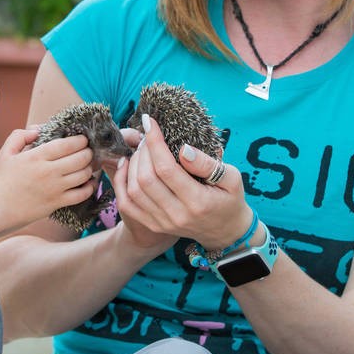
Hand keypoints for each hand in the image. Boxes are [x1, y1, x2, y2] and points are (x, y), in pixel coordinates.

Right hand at [0, 128, 95, 225]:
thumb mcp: (6, 152)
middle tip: (88, 150)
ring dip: (90, 167)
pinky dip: (90, 187)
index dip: (79, 140)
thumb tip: (38, 129)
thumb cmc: (5, 178)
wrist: (1, 207)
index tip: (83, 139)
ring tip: (89, 164)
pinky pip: (81, 194)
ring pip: (83, 175)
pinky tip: (89, 182)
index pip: (66, 145)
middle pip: (79, 158)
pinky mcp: (58, 202)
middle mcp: (48, 172)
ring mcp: (55, 188)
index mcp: (36, 157)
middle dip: (88, 152)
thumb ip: (20, 135)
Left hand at [117, 114, 253, 249]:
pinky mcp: (153, 225)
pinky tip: (126, 165)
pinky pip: (127, 204)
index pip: (166, 169)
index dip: (154, 142)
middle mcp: (176, 215)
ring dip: (132, 163)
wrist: (224, 231)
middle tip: (147, 136)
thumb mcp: (231, 178)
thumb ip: (207, 164)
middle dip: (142, 151)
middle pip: (145, 179)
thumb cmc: (229, 199)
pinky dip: (121, 182)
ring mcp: (162, 222)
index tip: (150, 122)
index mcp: (197, 202)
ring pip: (133, 190)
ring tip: (141, 148)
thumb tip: (183, 149)